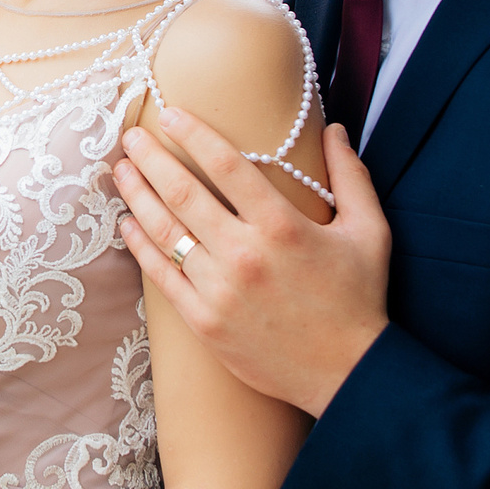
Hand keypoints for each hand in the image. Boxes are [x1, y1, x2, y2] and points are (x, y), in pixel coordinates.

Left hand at [116, 113, 390, 417]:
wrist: (348, 374)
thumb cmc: (358, 299)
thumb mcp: (369, 232)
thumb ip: (351, 176)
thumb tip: (333, 128)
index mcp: (282, 226)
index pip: (227, 165)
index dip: (195, 135)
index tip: (172, 114)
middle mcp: (245, 254)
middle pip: (183, 193)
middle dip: (151, 159)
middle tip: (130, 137)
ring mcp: (220, 290)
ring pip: (165, 232)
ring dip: (137, 196)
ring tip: (121, 171)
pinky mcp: (205, 322)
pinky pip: (162, 276)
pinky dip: (140, 246)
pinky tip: (127, 224)